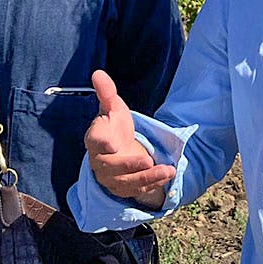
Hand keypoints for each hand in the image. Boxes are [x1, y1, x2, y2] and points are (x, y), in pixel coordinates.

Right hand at [85, 69, 174, 208]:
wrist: (119, 151)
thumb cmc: (114, 128)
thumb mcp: (113, 108)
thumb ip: (106, 93)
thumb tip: (98, 73)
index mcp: (95, 139)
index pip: (94, 141)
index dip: (101, 142)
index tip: (112, 142)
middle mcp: (100, 161)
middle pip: (110, 167)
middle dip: (128, 165)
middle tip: (147, 159)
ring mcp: (111, 178)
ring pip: (126, 182)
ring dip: (147, 177)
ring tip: (167, 170)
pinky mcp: (124, 188)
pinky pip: (137, 190)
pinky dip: (153, 184)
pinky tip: (168, 174)